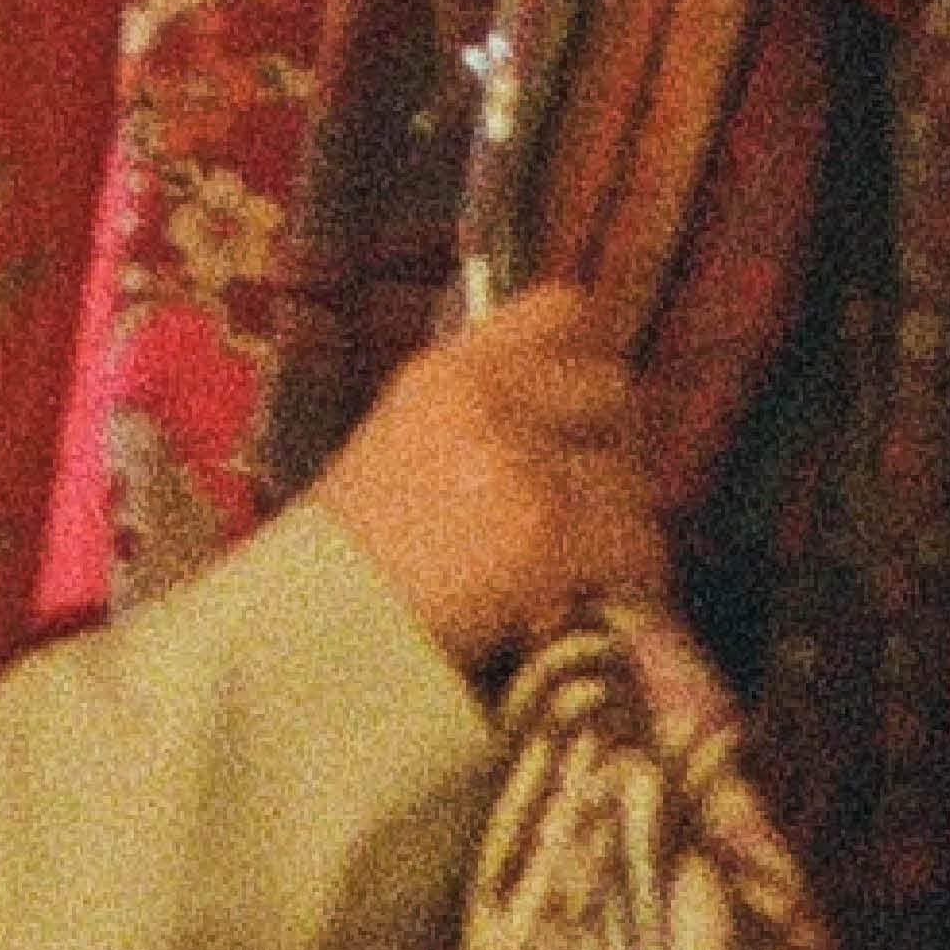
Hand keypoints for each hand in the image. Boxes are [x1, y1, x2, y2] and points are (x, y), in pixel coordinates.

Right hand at [302, 282, 665, 676]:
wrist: (315, 638)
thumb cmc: (346, 563)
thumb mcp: (399, 447)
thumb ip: (478, 416)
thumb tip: (569, 420)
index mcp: (444, 373)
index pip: (562, 311)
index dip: (589, 360)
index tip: (587, 412)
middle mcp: (486, 400)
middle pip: (612, 391)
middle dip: (610, 449)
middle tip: (588, 503)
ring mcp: (518, 463)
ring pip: (630, 477)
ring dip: (616, 525)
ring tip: (577, 566)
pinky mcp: (544, 532)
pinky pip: (634, 543)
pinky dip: (623, 578)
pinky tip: (586, 599)